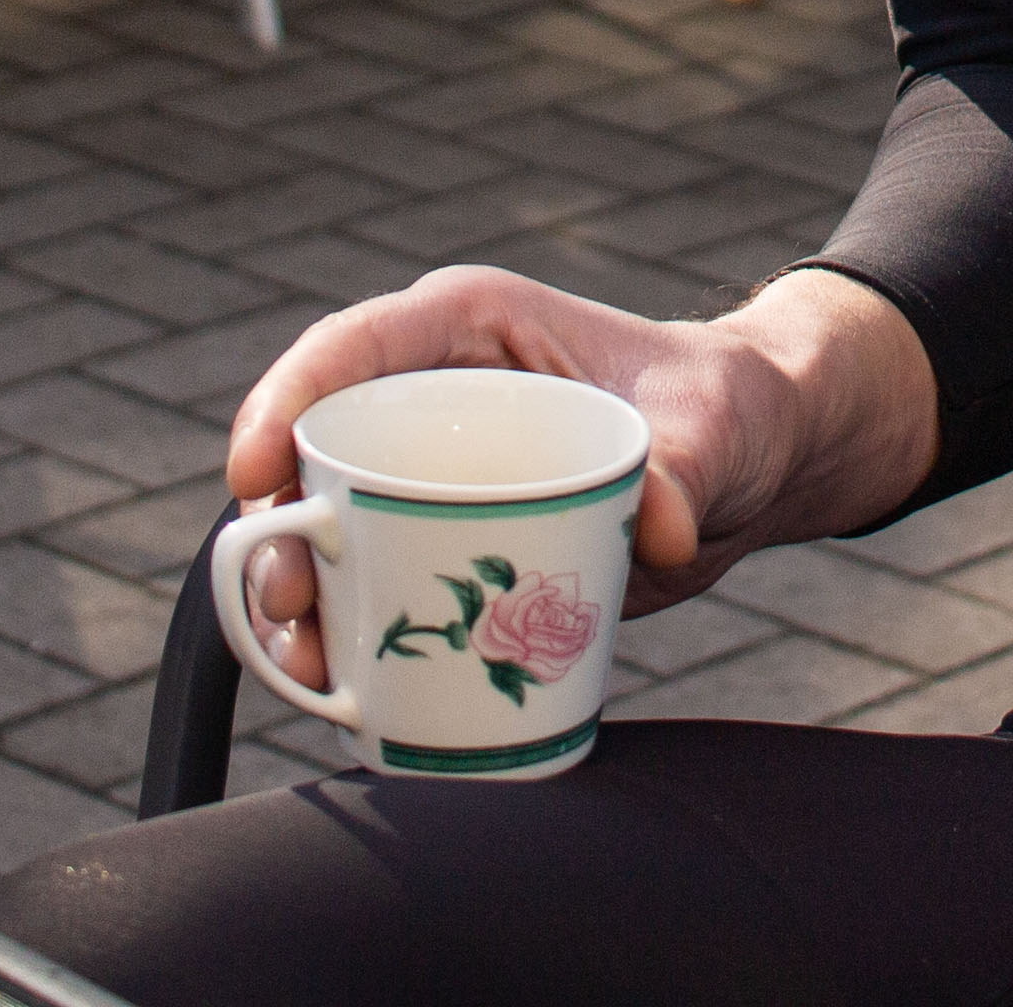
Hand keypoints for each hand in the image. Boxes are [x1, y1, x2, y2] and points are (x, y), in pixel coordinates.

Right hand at [218, 265, 932, 696]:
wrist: (757, 462)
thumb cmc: (730, 405)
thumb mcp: (716, 424)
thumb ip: (687, 465)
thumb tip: (657, 527)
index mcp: (471, 327)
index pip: (351, 349)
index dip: (284, 403)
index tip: (255, 475)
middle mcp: (434, 395)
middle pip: (320, 452)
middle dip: (283, 528)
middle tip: (291, 599)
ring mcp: (435, 473)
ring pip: (332, 528)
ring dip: (305, 597)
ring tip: (311, 665)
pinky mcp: (450, 541)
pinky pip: (377, 581)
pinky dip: (351, 632)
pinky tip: (342, 686)